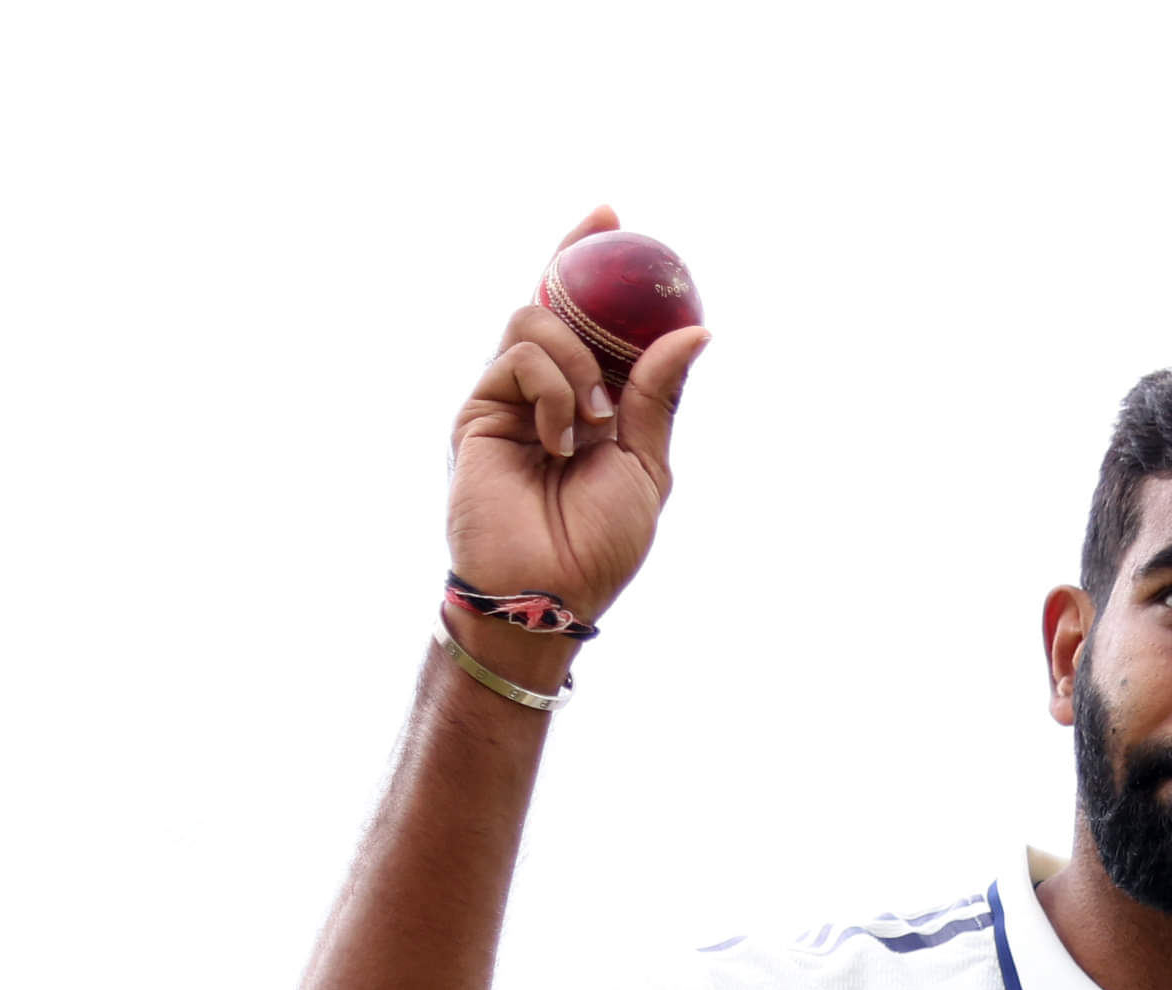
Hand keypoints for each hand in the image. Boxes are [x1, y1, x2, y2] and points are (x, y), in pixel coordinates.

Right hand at [446, 208, 706, 630]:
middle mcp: (542, 393)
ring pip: (533, 321)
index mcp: (585, 403)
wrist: (548, 591)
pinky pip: (519, 359)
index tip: (613, 217)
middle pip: (548, 302)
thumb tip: (694, 329)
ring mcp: (506, 400)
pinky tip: (562, 438)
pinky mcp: (477, 412)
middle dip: (574, 264)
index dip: (590, 266)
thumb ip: (656, 395)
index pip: (585, 321)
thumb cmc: (597, 544)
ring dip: (576, 357)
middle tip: (606, 227)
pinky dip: (553, 388)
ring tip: (593, 418)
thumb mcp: (645, 464)